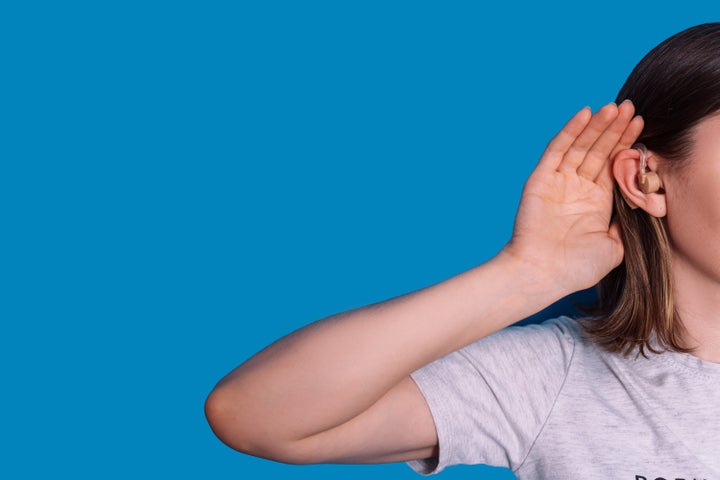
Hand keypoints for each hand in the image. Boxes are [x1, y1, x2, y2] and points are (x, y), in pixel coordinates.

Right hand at [503, 101, 643, 294]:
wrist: (543, 273)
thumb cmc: (576, 267)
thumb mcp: (615, 246)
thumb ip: (628, 223)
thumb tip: (644, 205)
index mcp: (595, 201)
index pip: (613, 164)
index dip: (626, 144)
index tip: (642, 125)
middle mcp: (577, 187)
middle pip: (599, 150)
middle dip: (616, 129)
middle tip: (631, 107)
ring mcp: (558, 181)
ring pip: (581, 145)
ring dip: (597, 125)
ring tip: (615, 107)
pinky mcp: (540, 179)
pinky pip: (557, 150)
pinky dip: (570, 131)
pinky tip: (585, 114)